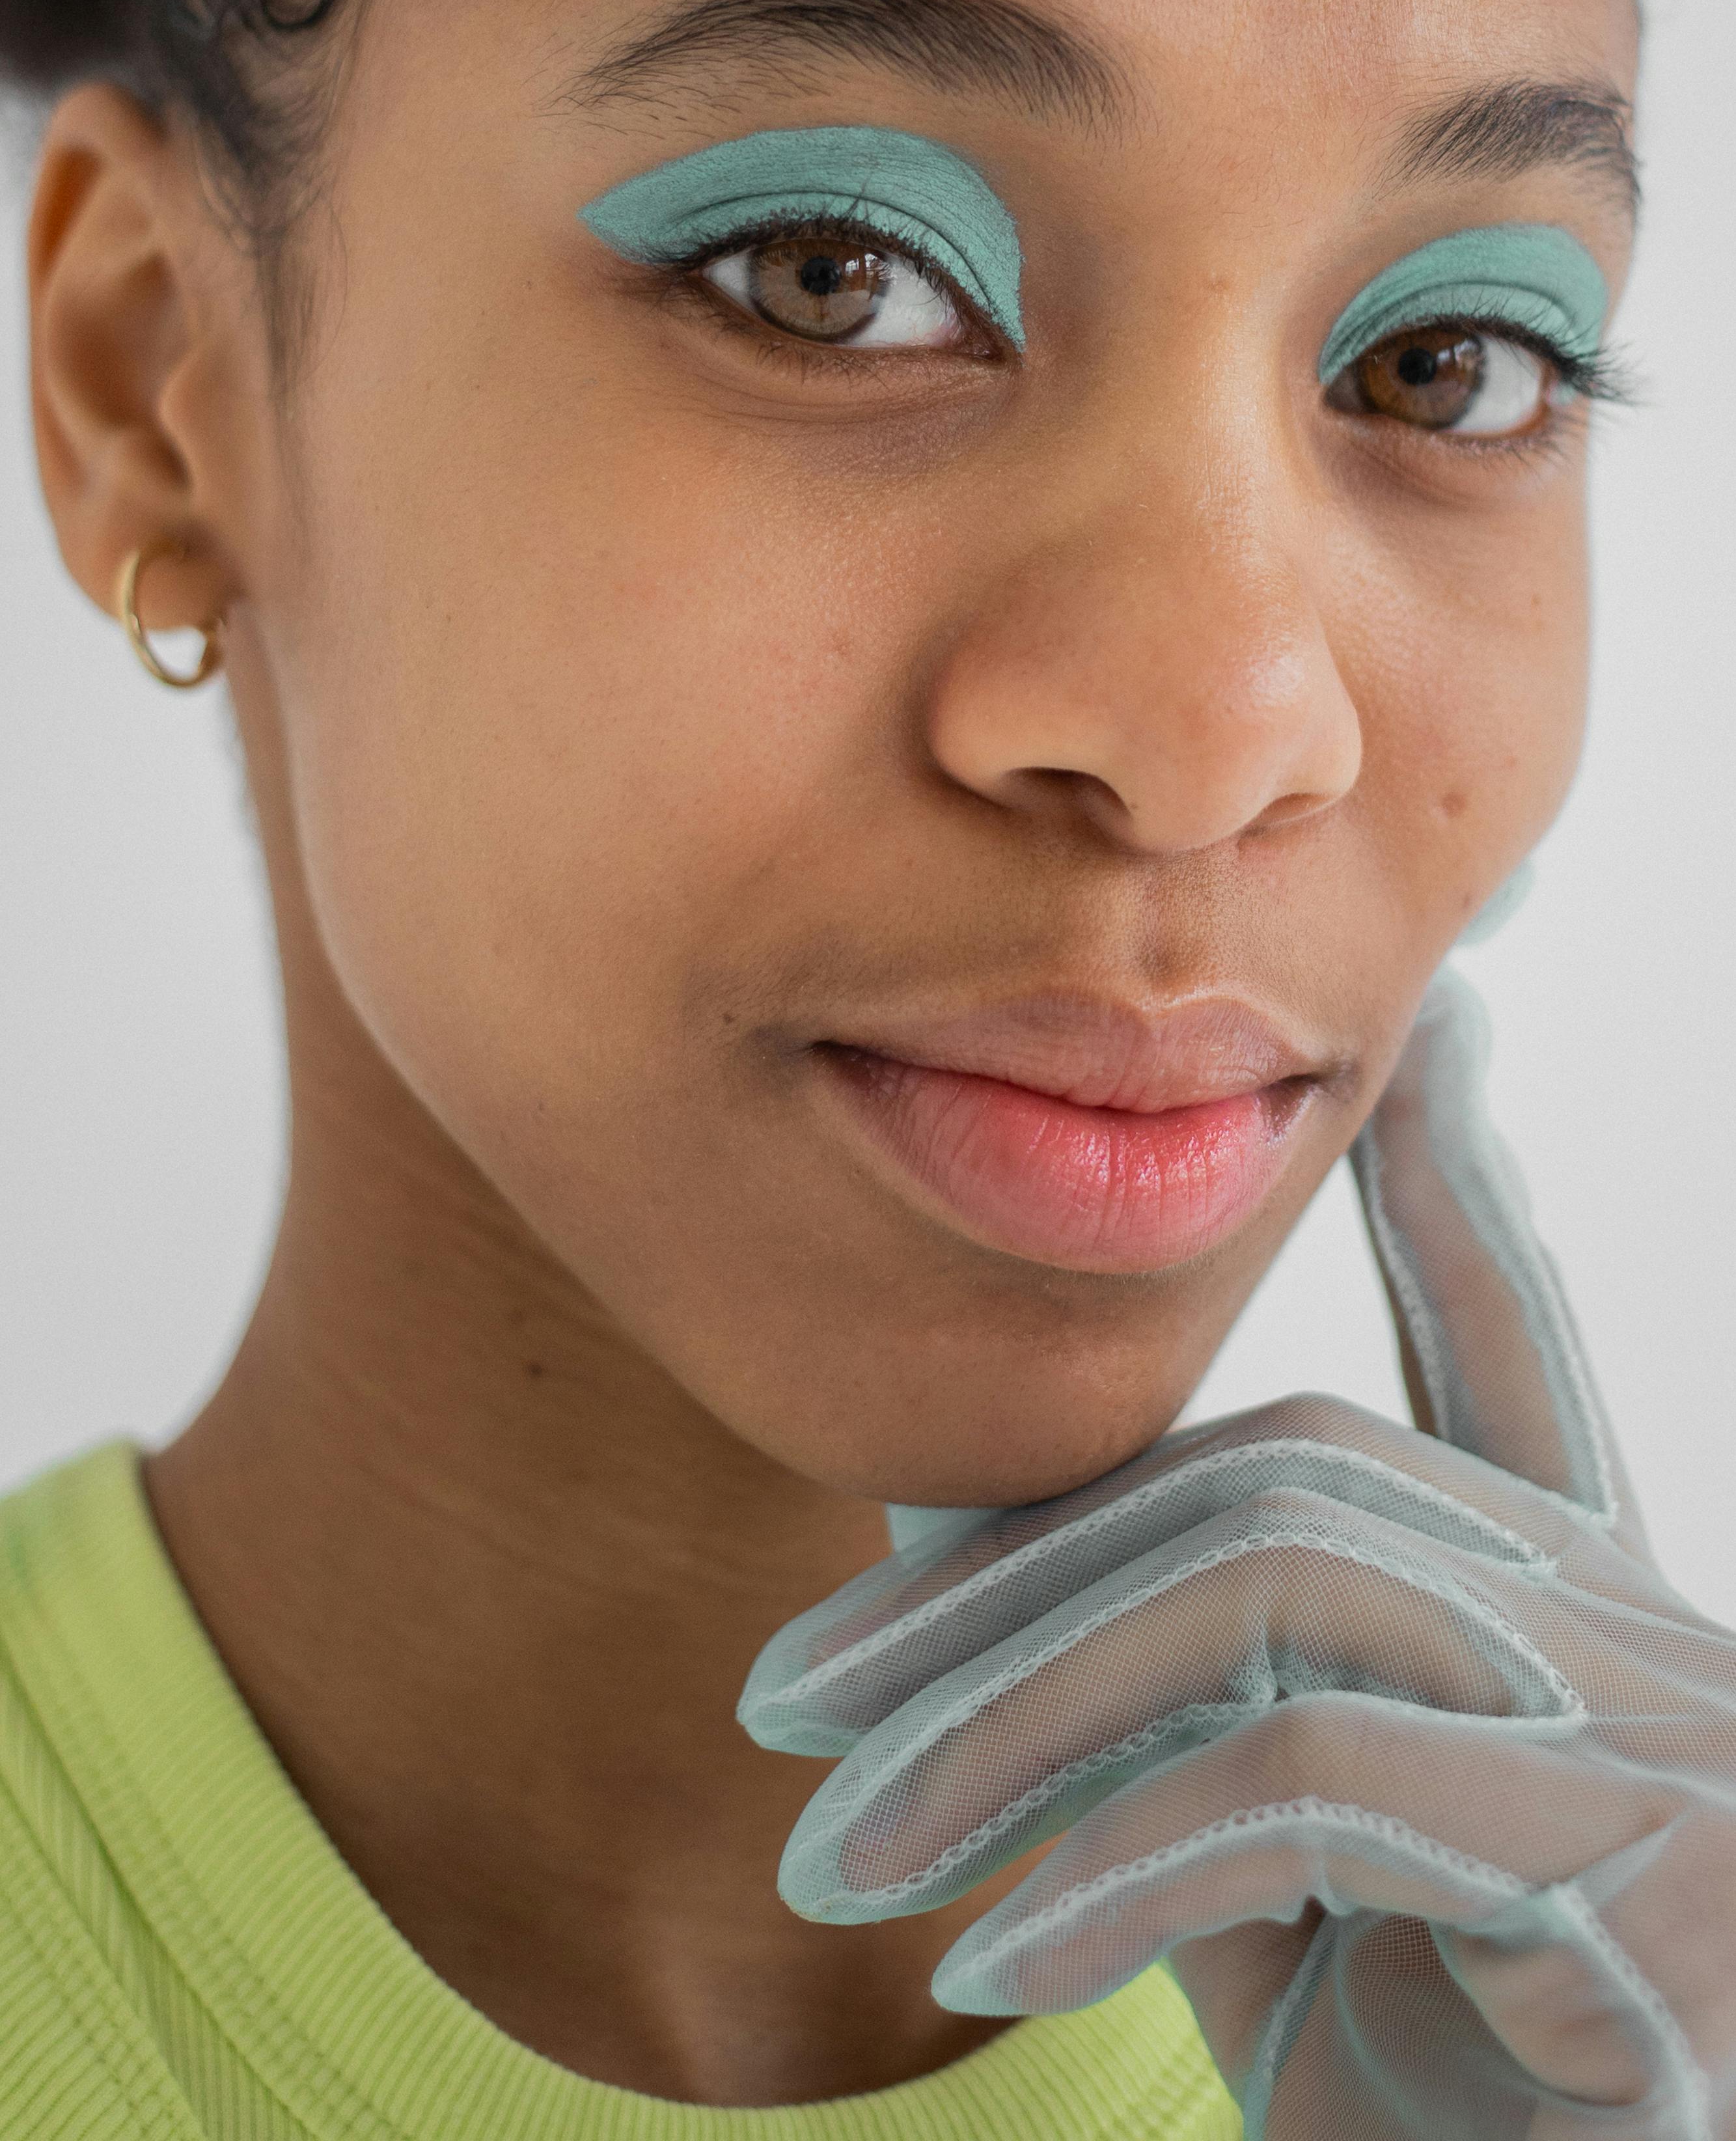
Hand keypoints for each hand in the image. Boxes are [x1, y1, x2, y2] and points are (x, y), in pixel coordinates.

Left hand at [739, 970, 1735, 2138]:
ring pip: (1265, 1593)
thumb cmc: (1457, 2094)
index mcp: (1569, 1603)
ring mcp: (1650, 1728)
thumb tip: (964, 1519)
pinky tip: (985, 1955)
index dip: (1456, 1183)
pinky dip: (1114, 1860)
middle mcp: (1622, 1621)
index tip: (1434, 1031)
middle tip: (788, 1701)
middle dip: (1001, 1583)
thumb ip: (1171, 1709)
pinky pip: (1310, 1777)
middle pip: (1267, 1481)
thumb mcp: (1284, 1890)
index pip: (1507, 1335)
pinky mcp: (1645, 1859)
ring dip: (1010, 1720)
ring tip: (836, 1850)